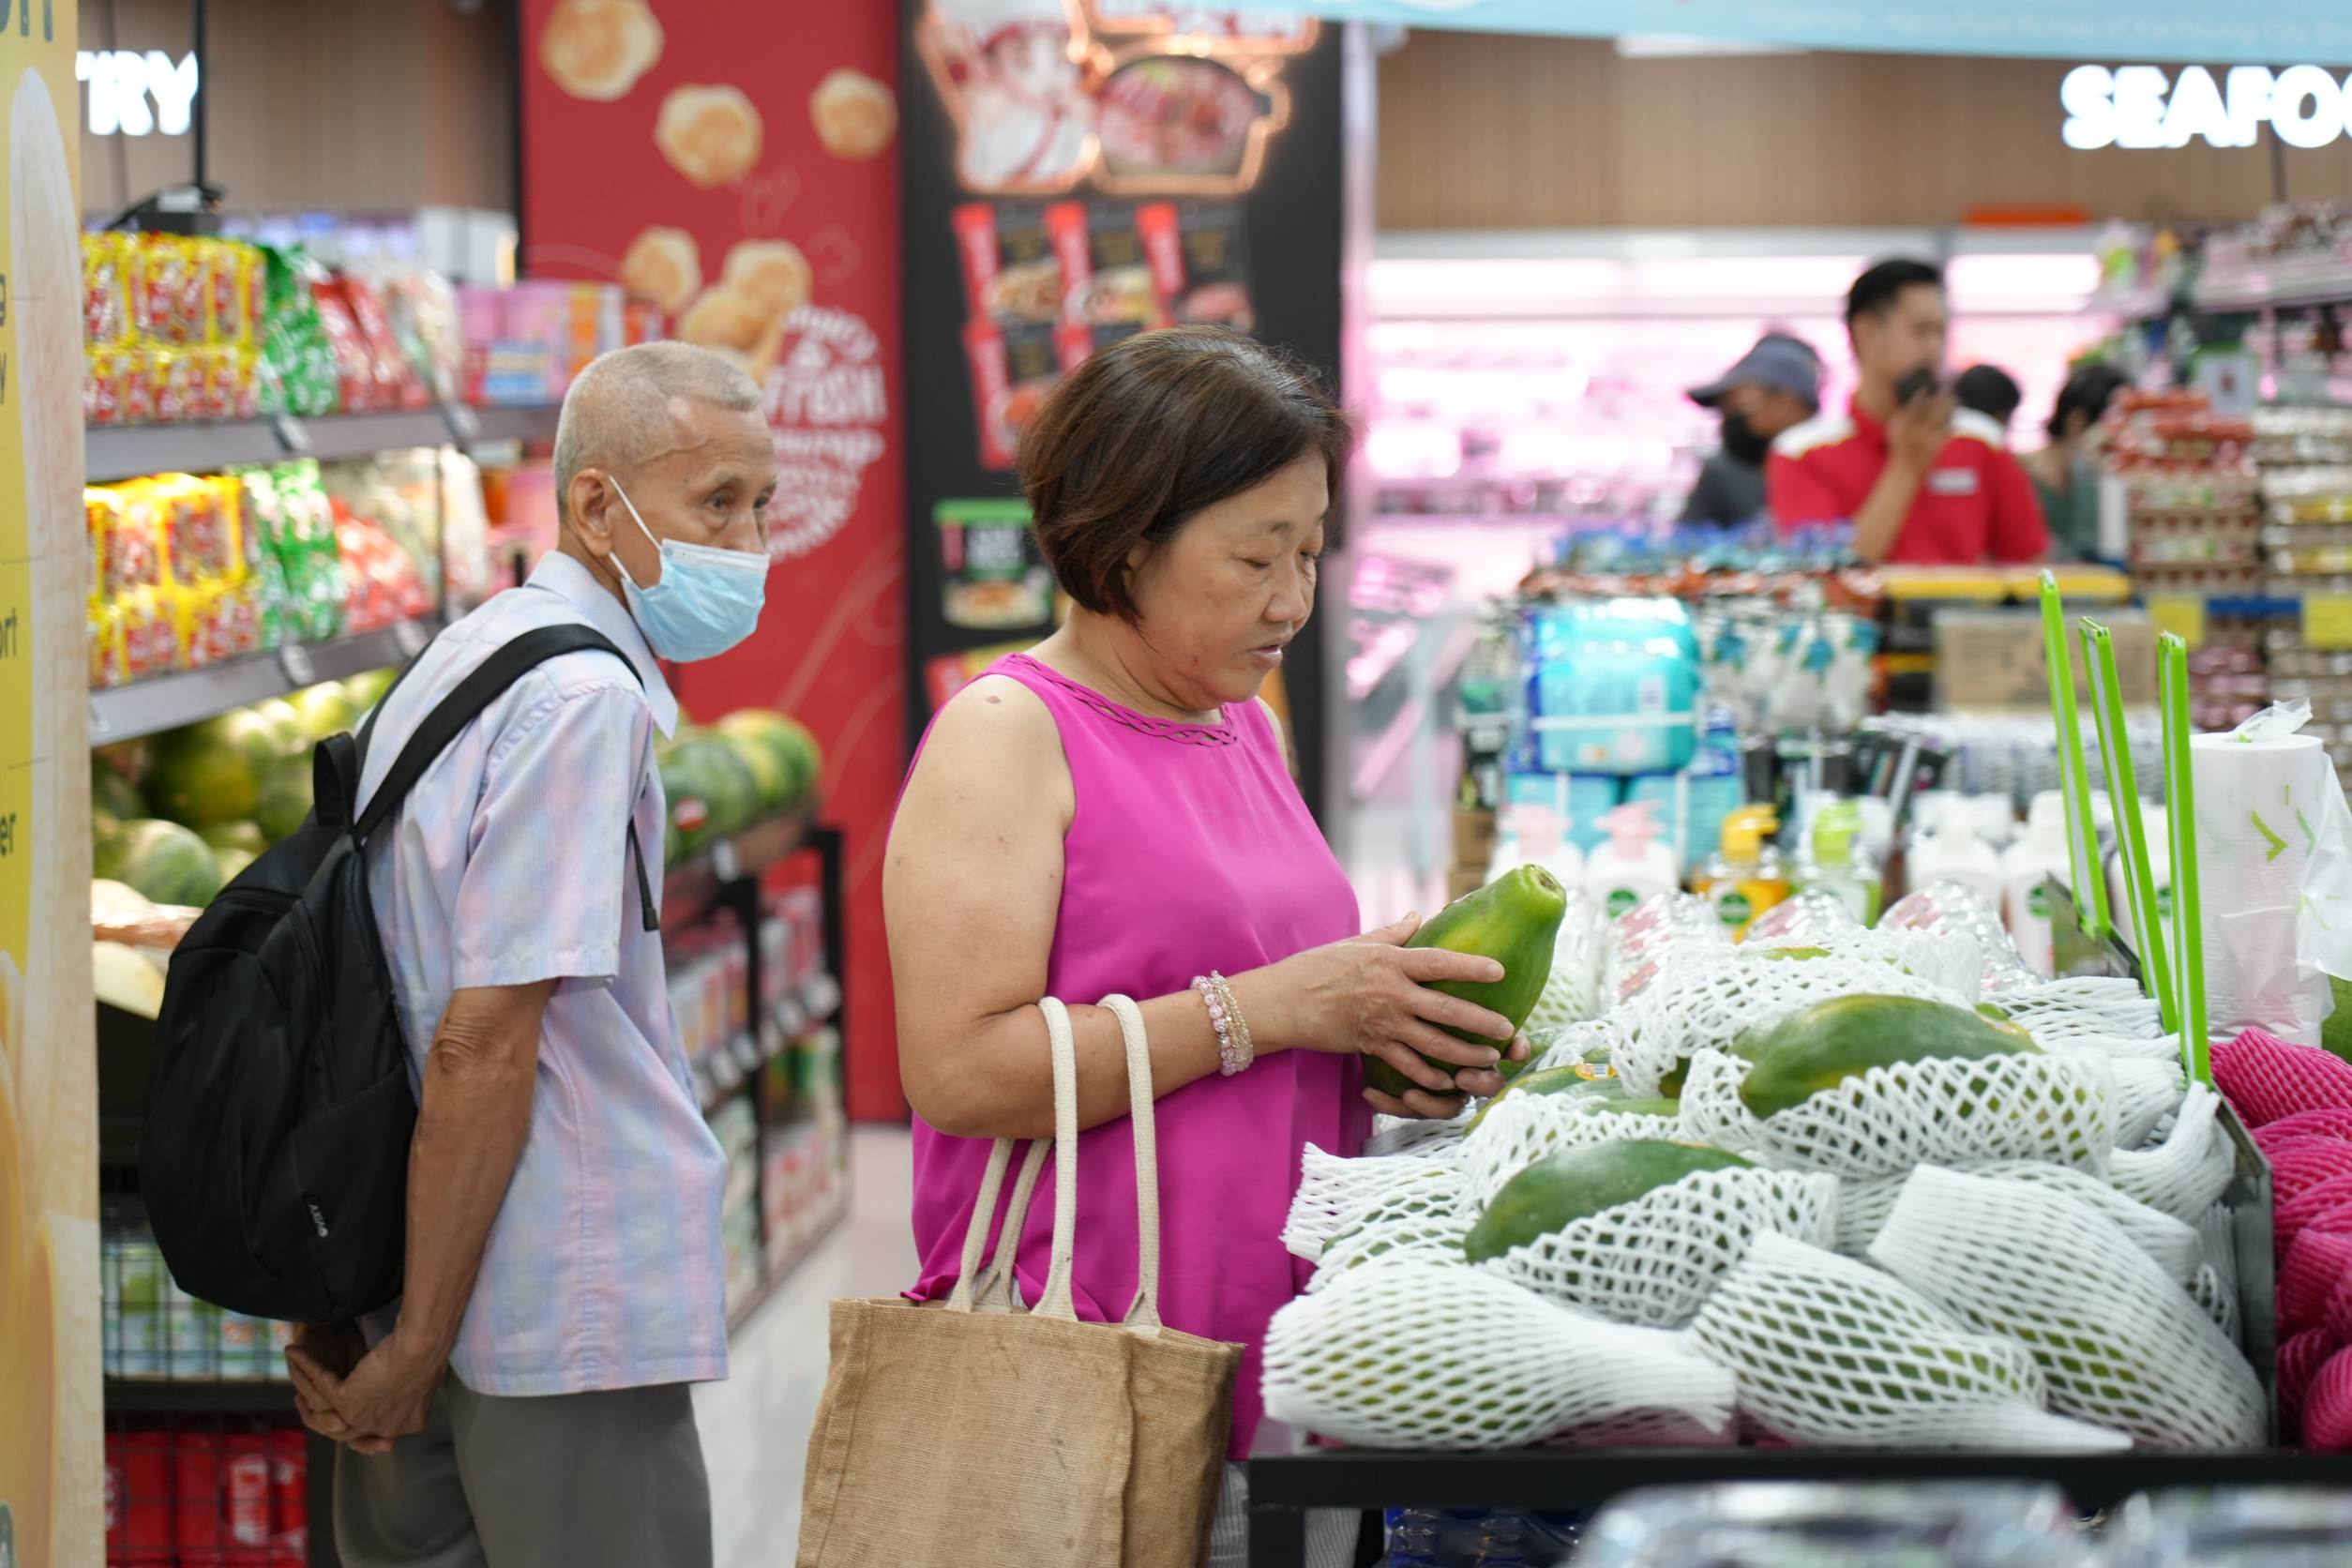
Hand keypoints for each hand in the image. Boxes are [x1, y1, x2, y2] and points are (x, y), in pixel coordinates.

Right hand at [288, 1323, 445, 1456]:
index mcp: (406, 1423)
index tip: (337, 1414)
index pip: (373, 1434)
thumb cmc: (431, 1351)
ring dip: (304, 1386)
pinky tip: (293, 1351)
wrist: (424, 1347)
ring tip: (294, 1373)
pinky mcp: (347, 1403)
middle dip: (316, 1415)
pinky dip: (304, 1365)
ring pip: (320, 1409)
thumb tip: (409, 1381)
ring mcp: (362, 1419)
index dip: (353, 1427)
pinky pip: (318, 1384)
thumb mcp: (422, 1375)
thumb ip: (410, 1388)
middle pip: (339, 1431)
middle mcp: (382, 1428)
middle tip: (301, 1399)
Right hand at [1245, 914, 1518, 1109]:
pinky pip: (1408, 1065)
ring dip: (1465, 1053)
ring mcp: (1383, 1024)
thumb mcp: (1356, 943)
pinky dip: (1430, 1076)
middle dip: (1481, 1021)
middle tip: (1508, 1029)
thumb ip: (1393, 933)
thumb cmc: (1318, 967)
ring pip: (1433, 1044)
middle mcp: (1391, 994)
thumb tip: (1420, 917)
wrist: (1284, 1001)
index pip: (1438, 963)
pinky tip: (1448, 1081)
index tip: (1500, 971)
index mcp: (1390, 963)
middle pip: (1445, 1010)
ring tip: (1489, 1058)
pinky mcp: (1372, 1046)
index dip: (1471, 967)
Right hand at [1888, 388, 1955, 473]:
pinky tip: (1951, 416)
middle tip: (1947, 389)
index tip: (1927, 388)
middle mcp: (1913, 429)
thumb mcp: (1896, 429)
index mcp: (1902, 423)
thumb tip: (1919, 395)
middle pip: (1931, 407)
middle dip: (1941, 396)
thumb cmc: (1901, 446)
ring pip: (1941, 415)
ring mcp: (1925, 437)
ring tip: (1954, 399)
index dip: (1922, 394)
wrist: (1906, 469)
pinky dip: (1950, 421)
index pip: (1915, 404)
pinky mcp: (1936, 444)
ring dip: (1950, 405)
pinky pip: (1947, 428)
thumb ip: (1904, 413)